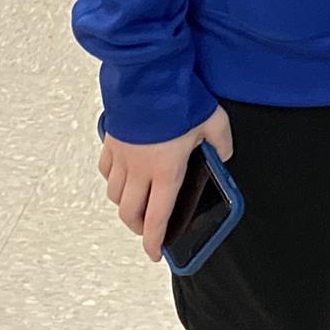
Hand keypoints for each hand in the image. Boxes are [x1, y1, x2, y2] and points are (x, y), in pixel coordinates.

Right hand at [98, 106, 232, 262]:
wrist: (148, 75)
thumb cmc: (180, 100)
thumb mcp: (214, 122)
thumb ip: (221, 143)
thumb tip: (223, 156)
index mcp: (165, 172)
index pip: (157, 218)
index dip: (155, 241)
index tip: (156, 254)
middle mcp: (139, 170)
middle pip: (129, 212)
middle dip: (138, 227)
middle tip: (149, 228)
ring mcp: (122, 156)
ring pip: (115, 194)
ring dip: (124, 204)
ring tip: (137, 203)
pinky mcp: (111, 140)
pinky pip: (107, 170)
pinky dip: (113, 180)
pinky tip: (123, 175)